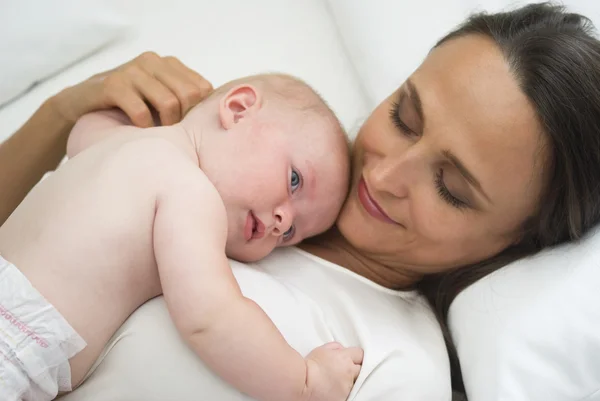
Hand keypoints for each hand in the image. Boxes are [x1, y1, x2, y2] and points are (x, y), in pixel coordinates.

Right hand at [52, 52, 212, 126]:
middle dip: (184, 119)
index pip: (202, 88)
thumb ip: (182, 100)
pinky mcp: (113, 85)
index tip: (186, 126)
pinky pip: (141, 111)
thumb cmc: (127, 106)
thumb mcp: (158, 98)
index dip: (198, 112)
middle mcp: (151, 61)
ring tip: (157, 135)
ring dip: (166, 127)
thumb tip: (213, 118)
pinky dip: (144, 128)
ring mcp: (132, 70)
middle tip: (173, 134)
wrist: (80, 104)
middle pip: (189, 95)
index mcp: (168, 63)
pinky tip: (139, 132)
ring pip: (168, 103)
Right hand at [303, 342, 363, 400]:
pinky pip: (349, 392)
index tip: (351, 358)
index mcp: (345, 358)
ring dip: (349, 380)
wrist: (301, 384)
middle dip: (355, 367)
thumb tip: (342, 350)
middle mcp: (349, 373)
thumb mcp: (321, 350)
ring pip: (356, 381)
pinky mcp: (344, 398)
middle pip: (361, 368)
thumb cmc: (309, 366)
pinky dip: (344, 390)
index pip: (360, 354)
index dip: (355, 355)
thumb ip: (336, 348)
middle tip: (346, 369)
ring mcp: (347, 387)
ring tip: (338, 380)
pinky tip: (335, 388)